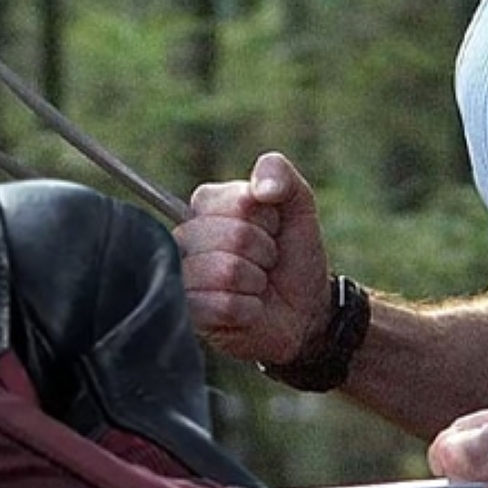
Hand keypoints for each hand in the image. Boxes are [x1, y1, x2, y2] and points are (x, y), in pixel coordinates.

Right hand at [177, 152, 330, 364]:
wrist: (304, 310)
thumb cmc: (292, 256)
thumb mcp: (297, 205)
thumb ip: (279, 173)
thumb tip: (262, 188)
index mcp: (205, 205)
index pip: (237, 202)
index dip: (265, 218)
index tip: (271, 229)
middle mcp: (185, 239)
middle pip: (234, 237)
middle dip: (264, 252)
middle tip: (266, 261)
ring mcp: (183, 278)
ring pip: (228, 271)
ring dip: (257, 281)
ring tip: (256, 285)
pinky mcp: (190, 315)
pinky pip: (226, 305)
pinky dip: (250, 309)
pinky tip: (248, 309)